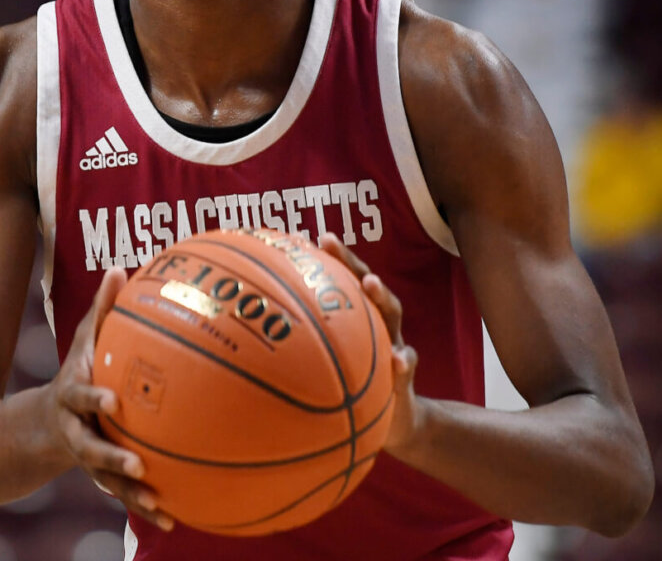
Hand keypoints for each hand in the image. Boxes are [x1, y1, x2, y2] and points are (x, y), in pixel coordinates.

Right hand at [46, 266, 175, 530]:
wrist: (39, 427)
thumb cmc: (76, 372)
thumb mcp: (82, 341)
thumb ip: (101, 310)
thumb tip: (120, 268)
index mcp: (72, 396)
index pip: (80, 396)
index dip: (94, 399)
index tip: (114, 401)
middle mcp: (77, 431)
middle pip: (90, 447)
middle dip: (111, 457)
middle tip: (136, 463)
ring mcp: (87, 458)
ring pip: (107, 479)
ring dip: (131, 494)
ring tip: (158, 504)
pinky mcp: (102, 477)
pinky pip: (124, 494)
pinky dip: (146, 506)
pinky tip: (175, 518)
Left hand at [318, 233, 421, 452]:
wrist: (396, 424)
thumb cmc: (351, 392)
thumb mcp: (324, 374)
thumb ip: (302, 358)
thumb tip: (254, 344)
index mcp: (356, 322)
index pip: (340, 282)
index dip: (322, 260)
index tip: (299, 238)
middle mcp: (376, 326)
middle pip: (365, 285)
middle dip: (349, 260)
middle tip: (330, 242)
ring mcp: (394, 346)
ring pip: (391, 315)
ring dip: (381, 296)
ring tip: (370, 284)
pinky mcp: (405, 376)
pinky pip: (407, 365)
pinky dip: (403, 361)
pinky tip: (398, 360)